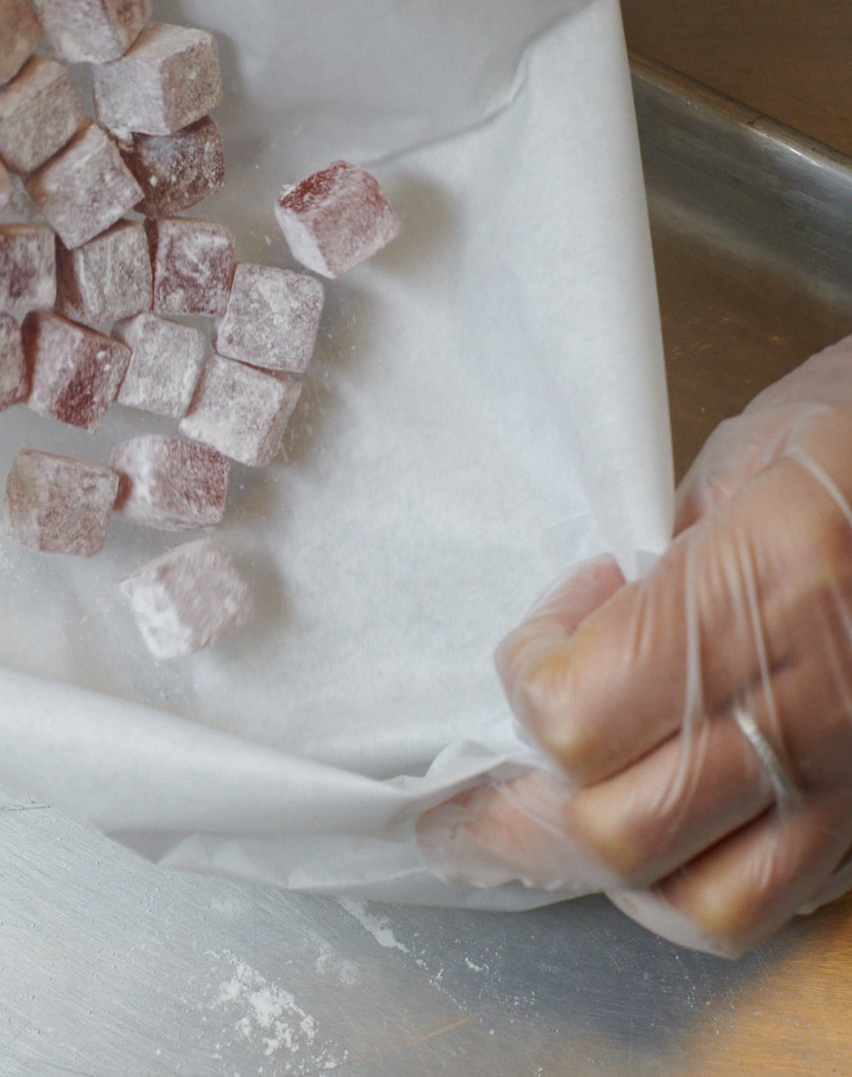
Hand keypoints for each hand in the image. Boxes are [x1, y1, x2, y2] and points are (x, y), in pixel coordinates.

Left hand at [417, 335, 851, 955]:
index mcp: (769, 576)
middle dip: (539, 794)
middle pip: (619, 825)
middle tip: (527, 735)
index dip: (530, 682)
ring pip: (687, 892)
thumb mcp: (733, 463)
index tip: (540, 638)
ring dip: (608, 852)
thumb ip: (648, 565)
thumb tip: (562, 649)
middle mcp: (812, 693)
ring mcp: (848, 767)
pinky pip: (761, 904)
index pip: (580, 712)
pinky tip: (664, 824)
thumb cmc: (843, 443)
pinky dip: (688, 886)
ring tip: (586, 784)